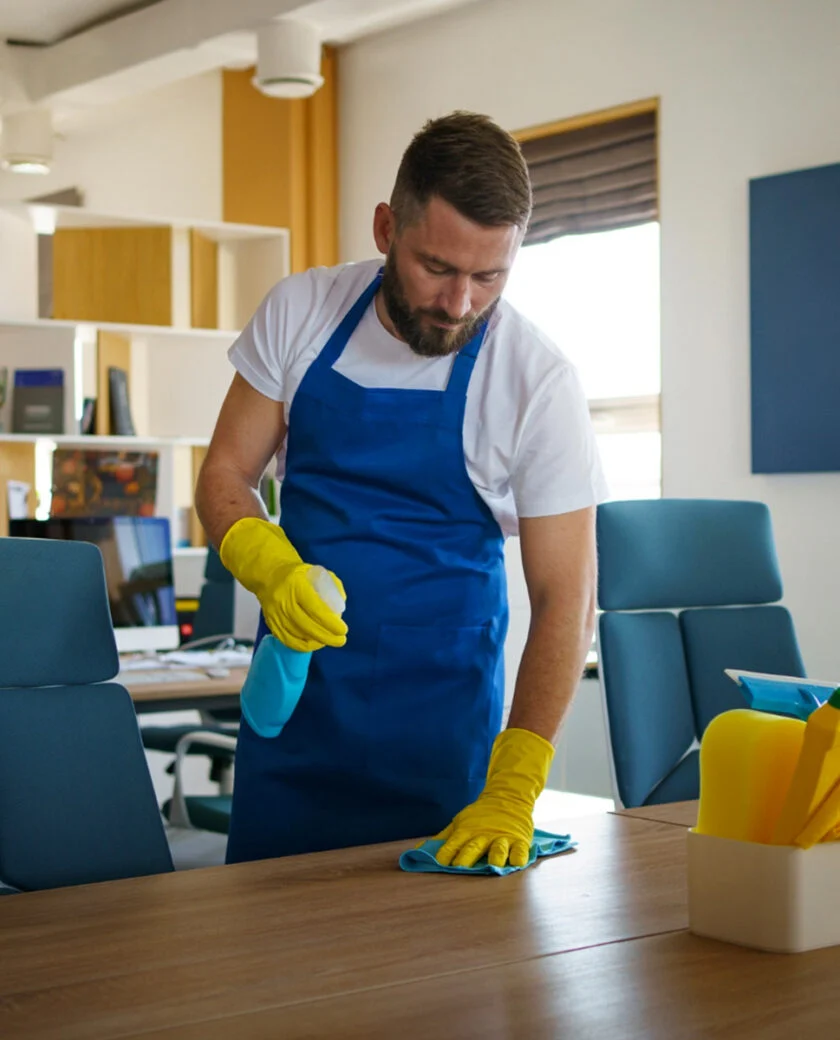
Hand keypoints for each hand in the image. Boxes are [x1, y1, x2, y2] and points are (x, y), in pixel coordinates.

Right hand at [219, 517, 346, 651]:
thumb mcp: (316, 572)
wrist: (269, 575)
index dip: (330, 622)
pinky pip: (287, 640)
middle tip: (341, 640)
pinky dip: (302, 645)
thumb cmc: (299, 575)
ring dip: (316, 642)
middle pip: (306, 625)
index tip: (343, 630)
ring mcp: (275, 614)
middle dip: (327, 636)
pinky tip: (314, 643)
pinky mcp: (270, 623)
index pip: (315, 608)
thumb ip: (332, 586)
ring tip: (330, 641)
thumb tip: (341, 608)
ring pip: (297, 635)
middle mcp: (283, 600)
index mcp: (296, 584)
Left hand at [433, 728, 554, 867]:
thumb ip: (442, 838)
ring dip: (496, 856)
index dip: (447, 852)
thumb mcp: (459, 822)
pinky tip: (517, 861)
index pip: (454, 843)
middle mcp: (484, 835)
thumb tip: (418, 849)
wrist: (507, 796)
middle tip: (460, 867)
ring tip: (494, 865)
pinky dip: (519, 856)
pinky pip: (520, 850)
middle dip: (467, 857)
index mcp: (467, 831)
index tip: (440, 862)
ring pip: (498, 848)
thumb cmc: (480, 816)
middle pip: (474, 847)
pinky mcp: (519, 840)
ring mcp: (502, 837)